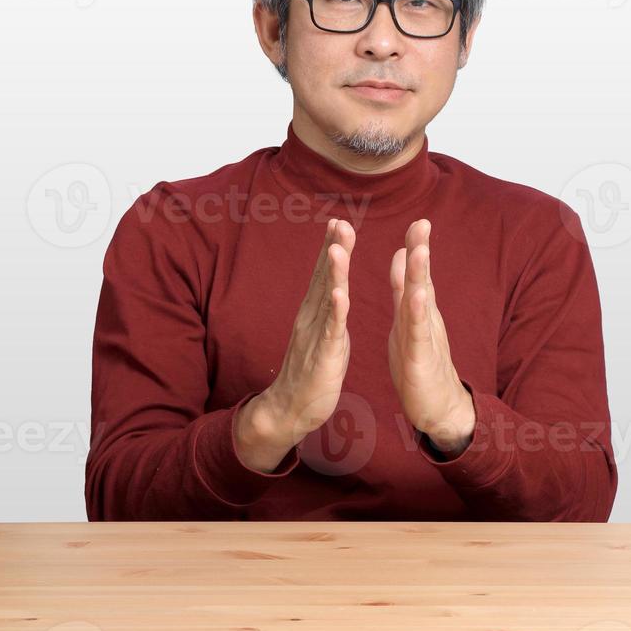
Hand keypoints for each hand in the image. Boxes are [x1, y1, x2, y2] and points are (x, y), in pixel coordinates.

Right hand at [234, 217, 354, 471]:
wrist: (289, 409)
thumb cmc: (310, 373)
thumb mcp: (323, 335)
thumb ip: (329, 312)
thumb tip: (336, 291)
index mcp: (315, 313)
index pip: (324, 275)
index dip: (332, 248)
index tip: (339, 222)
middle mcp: (311, 318)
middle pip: (325, 278)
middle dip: (334, 249)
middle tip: (341, 222)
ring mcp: (315, 335)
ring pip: (327, 298)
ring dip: (334, 272)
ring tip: (340, 246)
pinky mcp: (323, 356)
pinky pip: (331, 331)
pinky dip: (336, 311)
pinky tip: (341, 294)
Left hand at [388, 218, 475, 454]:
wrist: (437, 406)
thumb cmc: (420, 362)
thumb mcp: (408, 319)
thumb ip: (404, 287)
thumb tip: (402, 253)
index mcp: (417, 308)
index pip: (416, 272)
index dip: (416, 245)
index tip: (418, 219)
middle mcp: (424, 318)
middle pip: (422, 280)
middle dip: (421, 251)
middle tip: (422, 223)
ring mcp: (425, 337)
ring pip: (421, 303)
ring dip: (421, 277)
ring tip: (419, 251)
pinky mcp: (420, 358)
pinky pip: (417, 334)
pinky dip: (418, 315)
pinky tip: (418, 297)